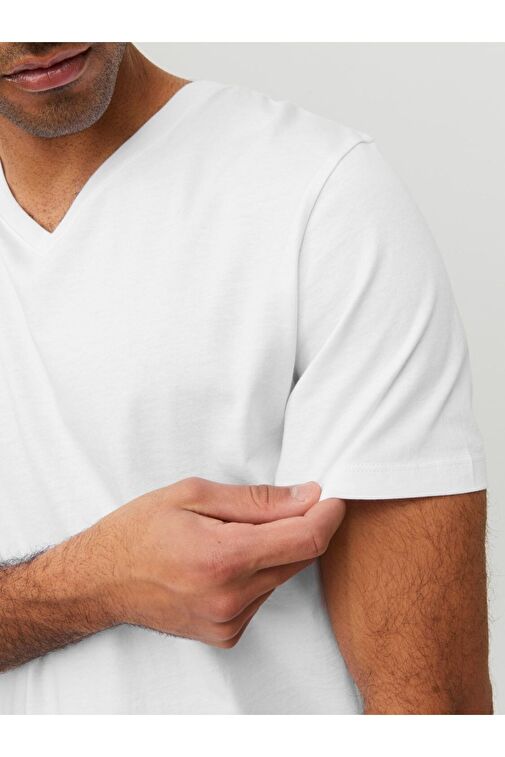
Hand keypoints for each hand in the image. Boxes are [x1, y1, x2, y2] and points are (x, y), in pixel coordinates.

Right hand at [94, 477, 345, 647]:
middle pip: (300, 558)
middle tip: (280, 503)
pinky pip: (263, 596)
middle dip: (301, 526)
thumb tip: (307, 496)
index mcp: (224, 558)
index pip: (306, 540)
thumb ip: (257, 500)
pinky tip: (226, 561)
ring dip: (275, 550)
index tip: (333, 496)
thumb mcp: (193, 494)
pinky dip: (258, 573)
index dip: (328, 515)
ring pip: (282, 576)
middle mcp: (231, 598)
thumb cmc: (139, 530)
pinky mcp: (226, 635)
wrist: (100, 580)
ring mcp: (229, 622)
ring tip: (233, 533)